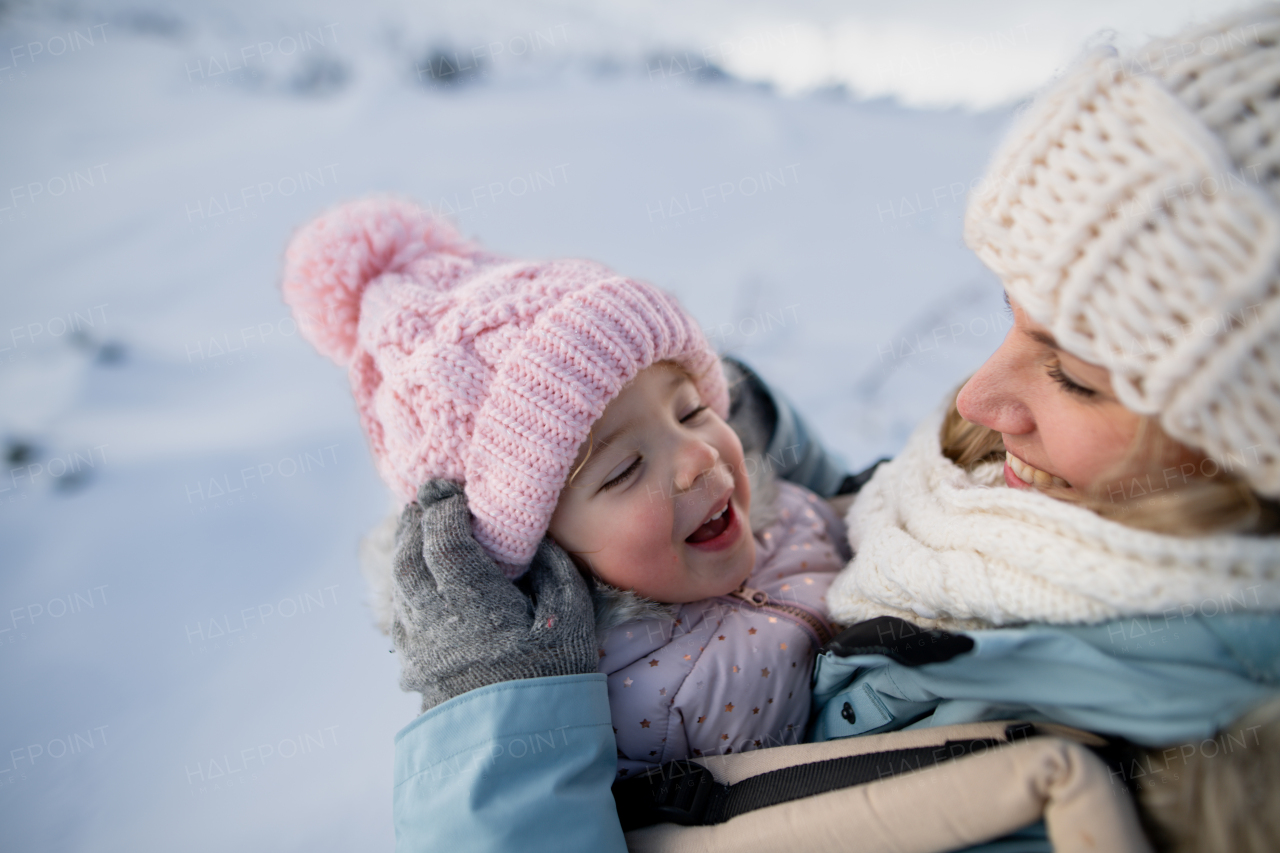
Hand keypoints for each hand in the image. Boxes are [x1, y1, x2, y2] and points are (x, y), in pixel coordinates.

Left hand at [391, 480, 597, 711]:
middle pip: (408, 555)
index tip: (456, 490)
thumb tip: (535, 544)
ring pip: (399, 585)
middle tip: (431, 496)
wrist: (515, 751)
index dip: (445, 509)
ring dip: (407, 550)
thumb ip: (553, 571)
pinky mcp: (415, 666)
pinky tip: (422, 582)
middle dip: (417, 520)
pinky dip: (407, 586)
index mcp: (469, 600)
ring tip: (420, 529)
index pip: (442, 538)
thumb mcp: (569, 619)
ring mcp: (418, 644)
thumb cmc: (550, 680)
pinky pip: (401, 613)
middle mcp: (432, 617)